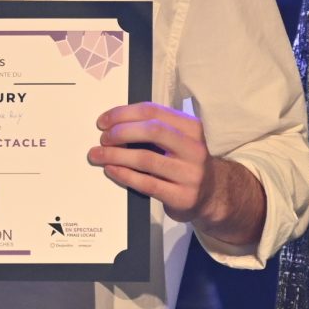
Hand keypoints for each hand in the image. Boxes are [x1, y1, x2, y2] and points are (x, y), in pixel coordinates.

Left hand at [90, 101, 235, 229]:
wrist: (210, 195)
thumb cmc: (184, 162)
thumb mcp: (178, 139)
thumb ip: (154, 129)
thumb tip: (114, 124)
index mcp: (192, 127)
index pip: (153, 111)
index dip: (124, 113)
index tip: (104, 121)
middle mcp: (194, 148)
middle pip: (152, 131)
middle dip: (121, 132)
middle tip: (103, 139)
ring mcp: (190, 174)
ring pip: (146, 159)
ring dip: (116, 156)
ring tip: (98, 155)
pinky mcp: (182, 196)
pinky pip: (147, 184)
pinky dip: (124, 175)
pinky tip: (111, 170)